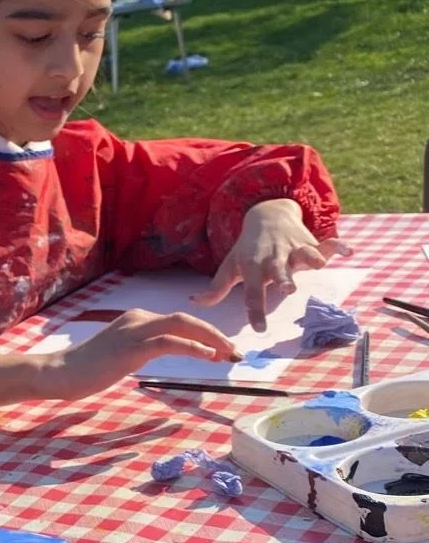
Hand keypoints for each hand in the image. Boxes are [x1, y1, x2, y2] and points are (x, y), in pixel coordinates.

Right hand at [34, 310, 239, 399]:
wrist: (61, 373)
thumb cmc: (88, 369)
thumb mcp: (122, 355)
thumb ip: (143, 350)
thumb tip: (165, 354)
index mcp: (138, 319)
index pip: (180, 322)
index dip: (207, 334)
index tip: (225, 351)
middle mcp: (139, 318)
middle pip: (186, 319)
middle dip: (215, 334)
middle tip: (237, 353)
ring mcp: (134, 331)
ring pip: (182, 326)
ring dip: (211, 339)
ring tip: (229, 354)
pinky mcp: (131, 348)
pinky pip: (168, 343)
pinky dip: (192, 348)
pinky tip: (208, 357)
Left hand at [192, 198, 349, 331]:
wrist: (266, 214)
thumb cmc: (247, 249)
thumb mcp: (230, 266)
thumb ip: (216, 288)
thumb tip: (194, 301)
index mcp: (253, 267)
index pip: (252, 292)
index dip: (255, 310)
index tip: (260, 328)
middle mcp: (274, 258)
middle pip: (279, 271)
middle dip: (284, 279)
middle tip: (287, 289)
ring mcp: (293, 248)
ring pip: (304, 253)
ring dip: (311, 258)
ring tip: (319, 264)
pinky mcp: (310, 241)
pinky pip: (326, 242)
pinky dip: (337, 245)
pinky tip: (348, 250)